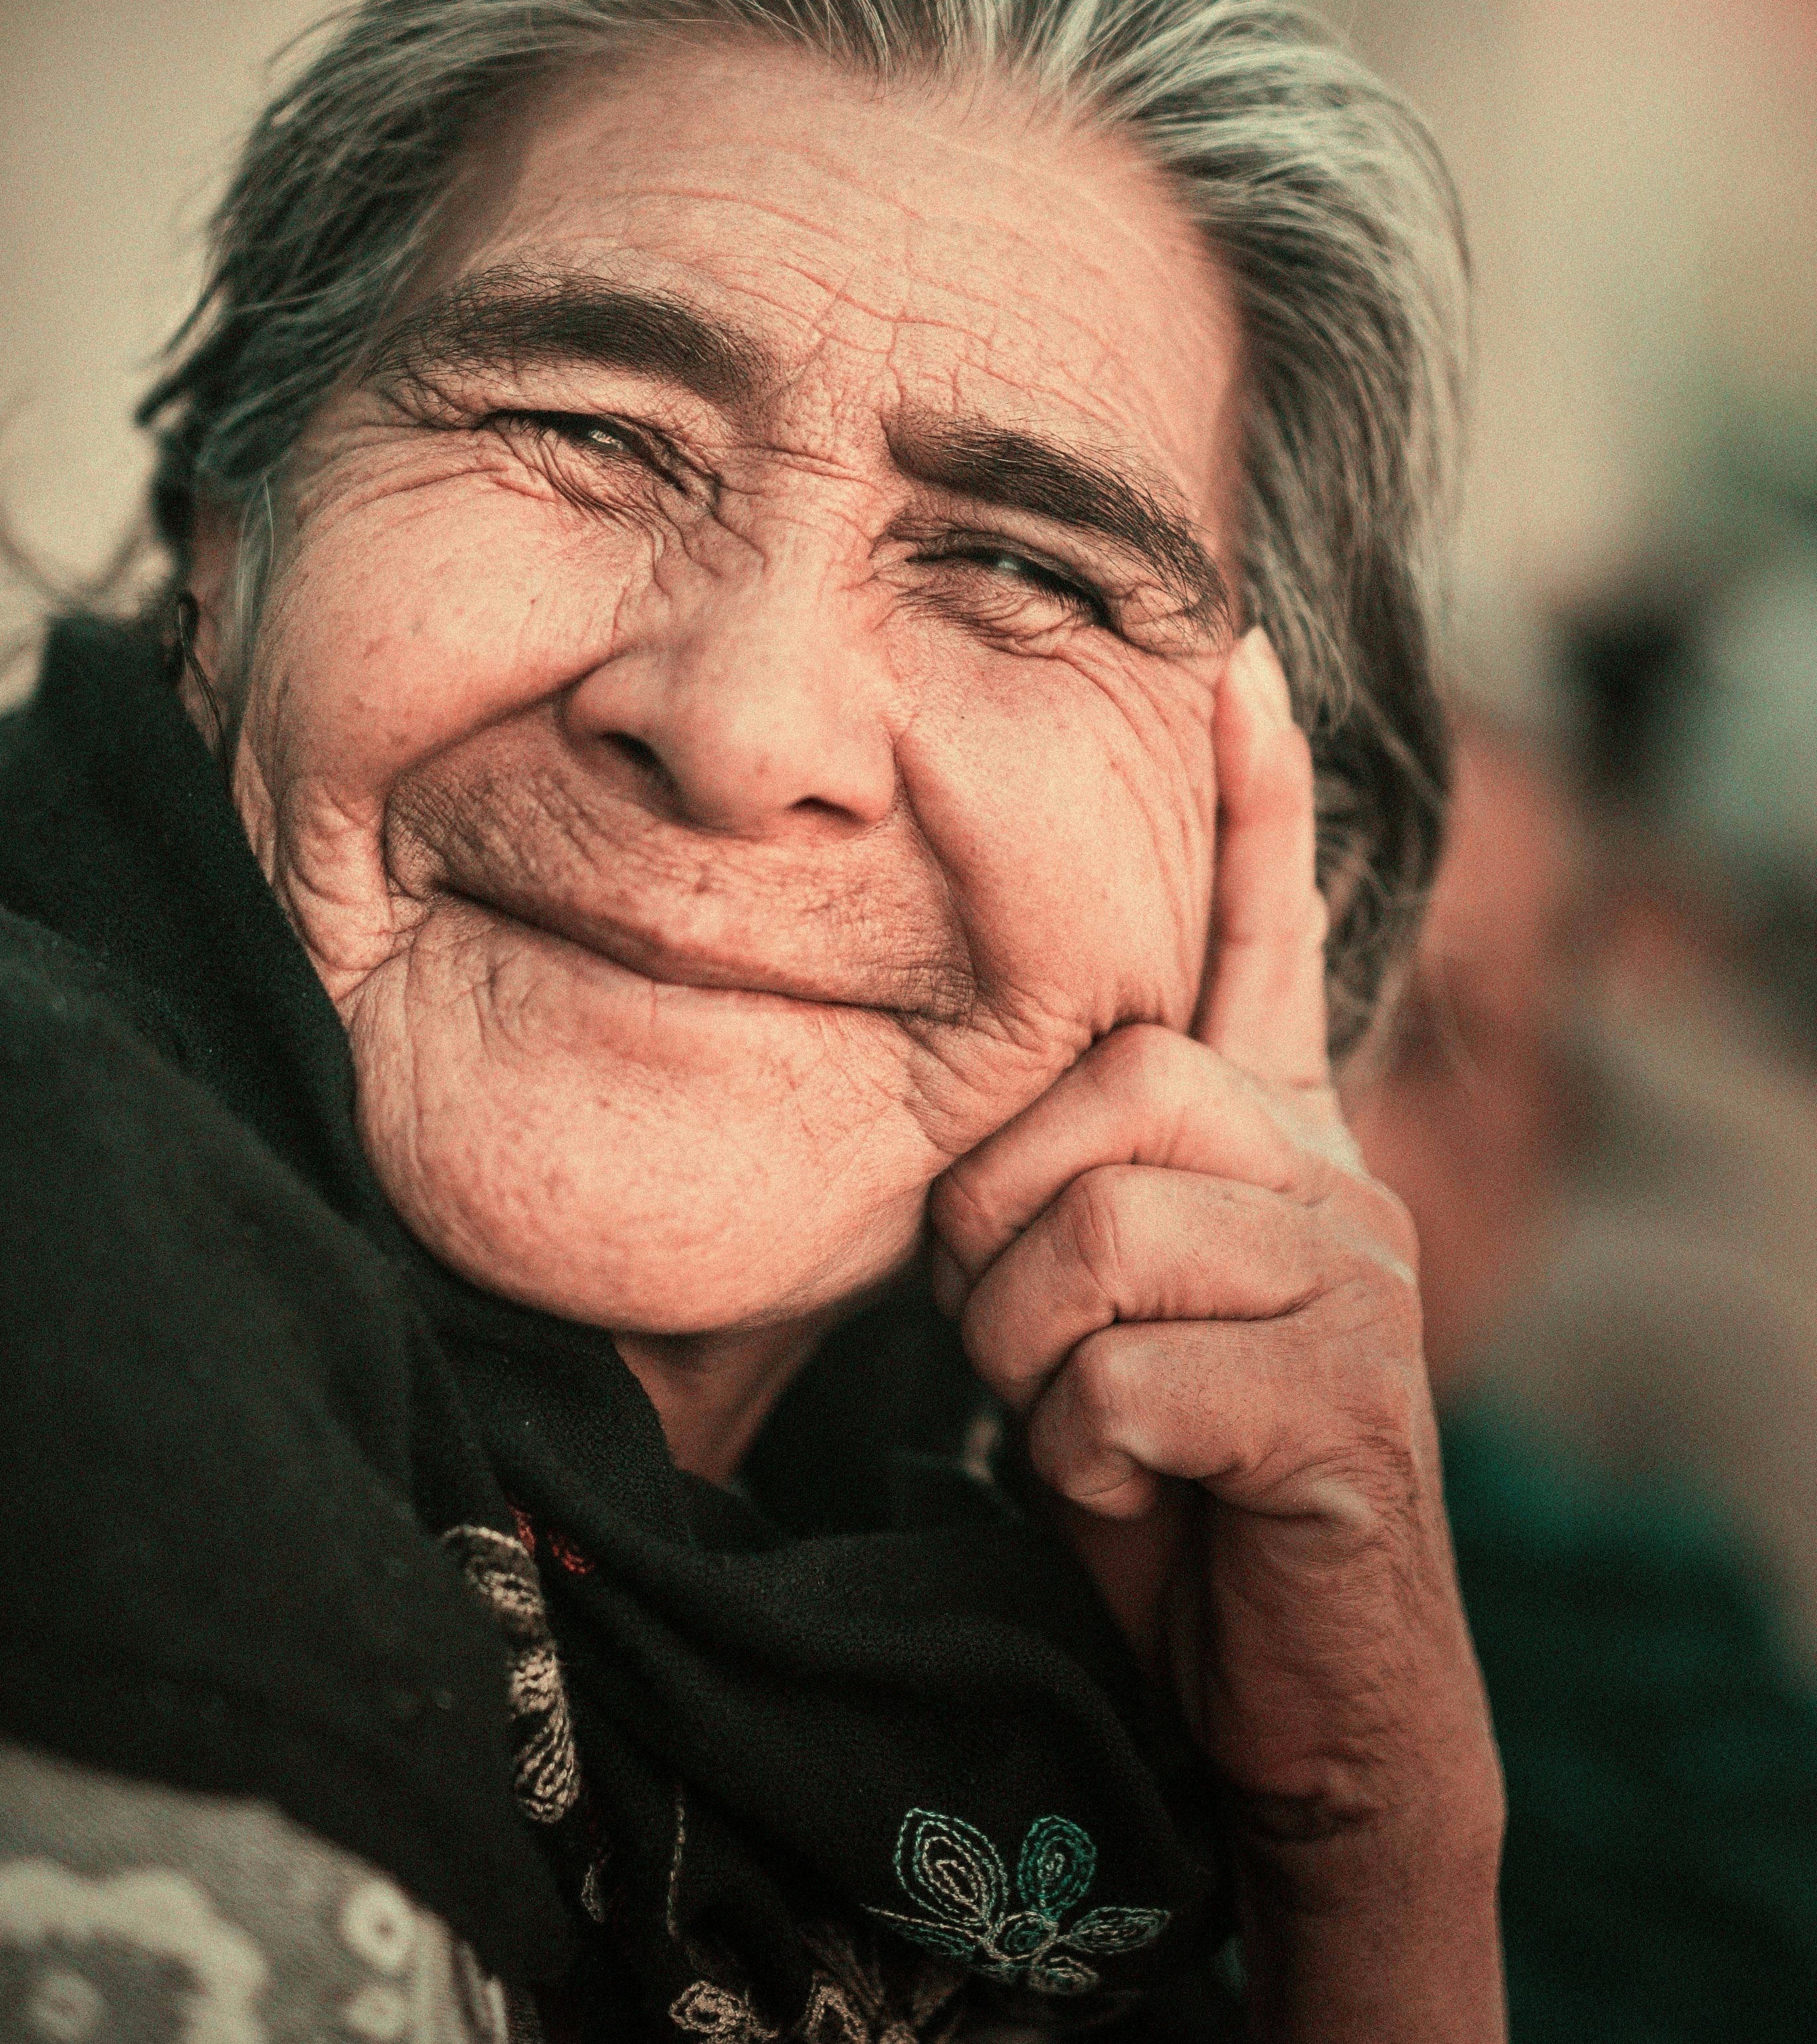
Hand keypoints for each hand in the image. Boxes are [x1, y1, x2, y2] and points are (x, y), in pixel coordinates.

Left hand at [927, 629, 1503, 2040]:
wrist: (1289, 1701)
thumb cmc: (1162, 1486)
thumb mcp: (1095, 1311)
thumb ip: (1073, 1189)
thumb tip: (998, 1116)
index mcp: (1268, 1132)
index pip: (1266, 926)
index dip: (1250, 791)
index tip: (1233, 648)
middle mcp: (1329, 1171)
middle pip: (1104, 1084)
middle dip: (999, 1226)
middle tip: (1021, 1341)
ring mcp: (1352, 1280)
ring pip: (1093, 1231)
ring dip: (1026, 1354)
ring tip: (1082, 1426)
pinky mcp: (1345, 1401)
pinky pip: (1117, 1374)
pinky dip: (1078, 1455)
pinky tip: (1140, 1494)